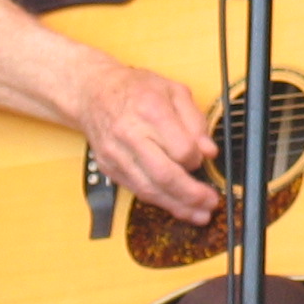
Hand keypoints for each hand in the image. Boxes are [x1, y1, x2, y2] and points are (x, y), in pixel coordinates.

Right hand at [74, 58, 220, 224]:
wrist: (94, 93)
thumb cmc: (135, 89)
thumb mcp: (174, 91)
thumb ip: (195, 120)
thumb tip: (208, 151)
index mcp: (150, 111)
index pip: (181, 149)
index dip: (197, 160)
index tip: (204, 160)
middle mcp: (130, 135)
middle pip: (164, 175)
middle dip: (191, 195)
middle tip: (210, 202)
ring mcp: (117, 155)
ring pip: (149, 190)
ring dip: (177, 206)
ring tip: (198, 213)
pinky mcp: (110, 168)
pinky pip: (137, 191)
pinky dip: (159, 202)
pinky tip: (175, 206)